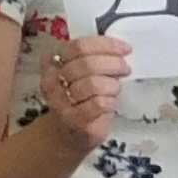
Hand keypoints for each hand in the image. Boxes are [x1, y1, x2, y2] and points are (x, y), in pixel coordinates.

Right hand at [39, 30, 135, 147]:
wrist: (71, 132)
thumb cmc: (82, 97)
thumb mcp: (85, 73)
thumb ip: (95, 58)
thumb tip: (122, 49)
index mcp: (53, 61)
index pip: (79, 46)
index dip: (106, 45)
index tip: (126, 49)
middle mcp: (51, 80)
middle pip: (87, 64)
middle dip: (113, 64)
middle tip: (125, 69)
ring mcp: (60, 102)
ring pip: (93, 84)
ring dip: (112, 85)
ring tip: (115, 89)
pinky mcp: (73, 120)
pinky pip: (97, 104)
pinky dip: (109, 102)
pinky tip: (110, 103)